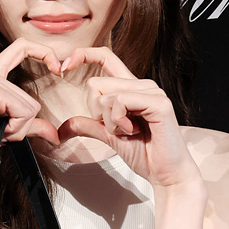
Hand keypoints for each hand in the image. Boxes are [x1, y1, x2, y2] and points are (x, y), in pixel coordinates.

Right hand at [0, 38, 60, 177]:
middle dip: (21, 125)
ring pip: (29, 108)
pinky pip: (24, 112)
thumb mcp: (7, 129)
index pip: (21, 47)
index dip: (44, 52)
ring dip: (16, 129)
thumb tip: (54, 133)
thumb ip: (29, 125)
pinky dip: (14, 129)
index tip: (58, 69)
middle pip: (31, 100)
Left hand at [58, 47, 201, 189]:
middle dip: (95, 113)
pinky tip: (133, 131)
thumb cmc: (144, 154)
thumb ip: (88, 125)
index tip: (64, 67)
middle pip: (96, 83)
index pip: (105, 57)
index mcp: (130, 88)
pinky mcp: (158, 102)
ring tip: (129, 132)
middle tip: (116, 129)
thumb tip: (63, 127)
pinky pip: (120, 102)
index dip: (83, 55)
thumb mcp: (108, 136)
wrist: (165, 173)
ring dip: (109, 121)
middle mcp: (142, 84)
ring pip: (107, 95)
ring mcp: (152, 91)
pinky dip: (118, 121)